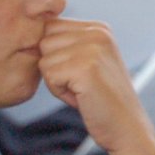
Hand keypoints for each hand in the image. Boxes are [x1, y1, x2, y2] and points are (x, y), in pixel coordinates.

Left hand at [38, 18, 151, 154]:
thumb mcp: (86, 61)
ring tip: (82, 90)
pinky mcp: (85, 67)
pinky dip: (60, 92)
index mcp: (98, 28)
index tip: (79, 73)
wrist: (125, 127)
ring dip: (57, 81)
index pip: (50, 28)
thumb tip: (29, 38)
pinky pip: (49, 76)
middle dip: (54, 68)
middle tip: (80, 84)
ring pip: (44, 60)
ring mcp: (92, 48)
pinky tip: (81, 97)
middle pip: (44, 43)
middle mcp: (97, 32)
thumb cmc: (100, 99)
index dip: (55, 56)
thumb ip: (66, 44)